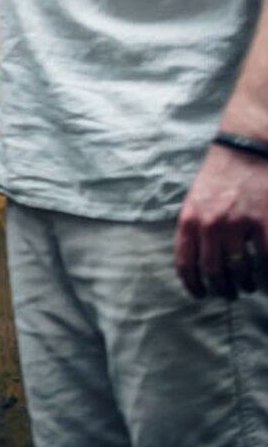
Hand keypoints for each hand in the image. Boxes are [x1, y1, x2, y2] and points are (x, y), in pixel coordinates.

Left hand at [175, 141, 267, 297]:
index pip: (186, 264)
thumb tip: (196, 265)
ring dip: (246, 284)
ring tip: (249, 285)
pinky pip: (265, 260)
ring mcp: (237, 224)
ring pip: (241, 270)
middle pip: (214, 272)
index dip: (193, 285)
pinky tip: (265, 275)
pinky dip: (265, 273)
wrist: (245, 151)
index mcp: (190, 220)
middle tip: (230, 293)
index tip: (201, 295)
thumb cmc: (220, 179)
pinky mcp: (263, 222)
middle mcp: (210, 224)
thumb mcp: (195, 202)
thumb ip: (194, 229)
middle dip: (223, 288)